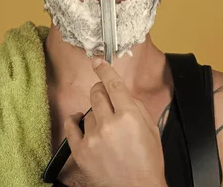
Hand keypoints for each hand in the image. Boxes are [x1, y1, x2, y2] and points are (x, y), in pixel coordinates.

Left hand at [64, 59, 166, 186]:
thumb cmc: (148, 161)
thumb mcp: (151, 128)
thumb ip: (136, 106)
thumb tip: (122, 92)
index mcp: (129, 116)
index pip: (113, 84)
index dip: (104, 69)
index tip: (98, 61)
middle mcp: (109, 123)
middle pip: (97, 93)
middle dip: (101, 91)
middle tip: (107, 99)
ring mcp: (92, 137)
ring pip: (87, 110)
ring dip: (95, 113)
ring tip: (106, 128)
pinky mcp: (80, 150)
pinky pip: (71, 125)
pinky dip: (74, 120)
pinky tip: (79, 120)